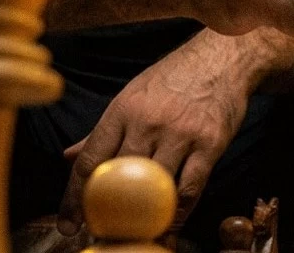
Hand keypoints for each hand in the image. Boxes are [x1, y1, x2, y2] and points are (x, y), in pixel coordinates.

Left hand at [57, 33, 251, 234]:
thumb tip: (70, 157)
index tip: (69, 225)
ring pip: (155, 188)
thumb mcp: (133, 95)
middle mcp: (148, 122)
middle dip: (108, 214)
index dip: (74, 199)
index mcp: (123, 110)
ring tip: (136, 235)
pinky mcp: (210, 143)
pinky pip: (190, 188)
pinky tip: (170, 225)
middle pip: (119, 180)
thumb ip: (103, 130)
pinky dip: (178, 213)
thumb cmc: (175, 77)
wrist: (223, 57)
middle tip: (104, 234)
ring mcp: (181, 133)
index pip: (90, 161)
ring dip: (144, 218)